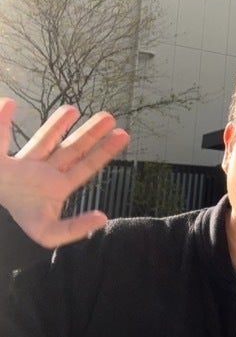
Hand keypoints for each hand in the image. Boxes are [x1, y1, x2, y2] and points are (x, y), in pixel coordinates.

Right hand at [0, 98, 129, 247]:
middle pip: (71, 148)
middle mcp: (43, 171)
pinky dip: (1, 121)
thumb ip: (74, 229)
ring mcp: (22, 163)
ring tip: (73, 109)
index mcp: (56, 185)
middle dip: (90, 133)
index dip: (104, 151)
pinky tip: (8, 104)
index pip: (85, 165)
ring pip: (44, 139)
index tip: (122, 135)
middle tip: (109, 117)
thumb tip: (103, 218)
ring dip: (57, 124)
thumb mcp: (48, 233)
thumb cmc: (21, 219)